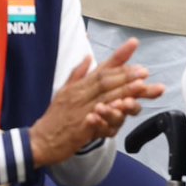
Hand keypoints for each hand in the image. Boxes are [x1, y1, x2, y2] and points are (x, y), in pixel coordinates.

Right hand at [29, 38, 163, 167]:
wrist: (41, 141)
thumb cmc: (54, 117)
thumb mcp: (63, 91)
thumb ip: (77, 74)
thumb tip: (88, 57)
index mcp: (77, 87)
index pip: (101, 68)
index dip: (118, 56)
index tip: (133, 44)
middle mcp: (79, 96)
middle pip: (105, 82)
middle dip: (126, 75)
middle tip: (144, 71)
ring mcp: (80, 111)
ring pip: (105, 98)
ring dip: (124, 91)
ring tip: (141, 85)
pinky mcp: (80, 129)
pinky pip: (97, 120)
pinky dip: (108, 114)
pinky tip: (121, 110)